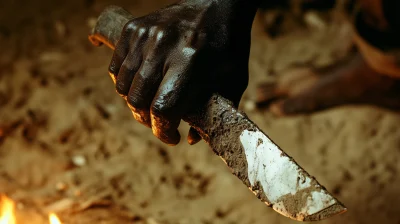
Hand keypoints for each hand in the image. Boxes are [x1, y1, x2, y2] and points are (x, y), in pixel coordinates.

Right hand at [109, 0, 256, 144]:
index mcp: (190, 62)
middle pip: (138, 101)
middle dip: (147, 120)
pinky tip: (141, 84)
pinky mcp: (133, 28)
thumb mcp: (233, 81)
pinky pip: (116, 67)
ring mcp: (145, 36)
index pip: (162, 108)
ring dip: (135, 103)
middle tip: (160, 121)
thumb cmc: (228, 46)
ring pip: (123, 86)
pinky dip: (124, 82)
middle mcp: (163, 47)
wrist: (218, 4)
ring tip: (151, 103)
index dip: (163, 131)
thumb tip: (189, 139)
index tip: (172, 136)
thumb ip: (215, 112)